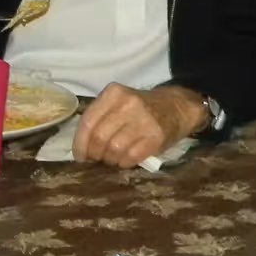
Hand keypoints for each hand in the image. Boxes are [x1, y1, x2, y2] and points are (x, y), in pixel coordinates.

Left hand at [73, 84, 203, 168]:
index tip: (79, 155)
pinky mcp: (156, 137)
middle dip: (94, 154)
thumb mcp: (119, 102)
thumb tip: (81, 145)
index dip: (80, 143)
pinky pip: (130, 157)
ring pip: (113, 149)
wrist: (176, 107)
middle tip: (96, 158)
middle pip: (98, 137)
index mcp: (113, 93)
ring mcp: (143, 120)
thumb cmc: (141, 108)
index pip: (88, 122)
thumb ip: (100, 117)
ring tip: (112, 158)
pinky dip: (124, 162)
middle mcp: (127, 104)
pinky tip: (125, 159)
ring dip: (109, 159)